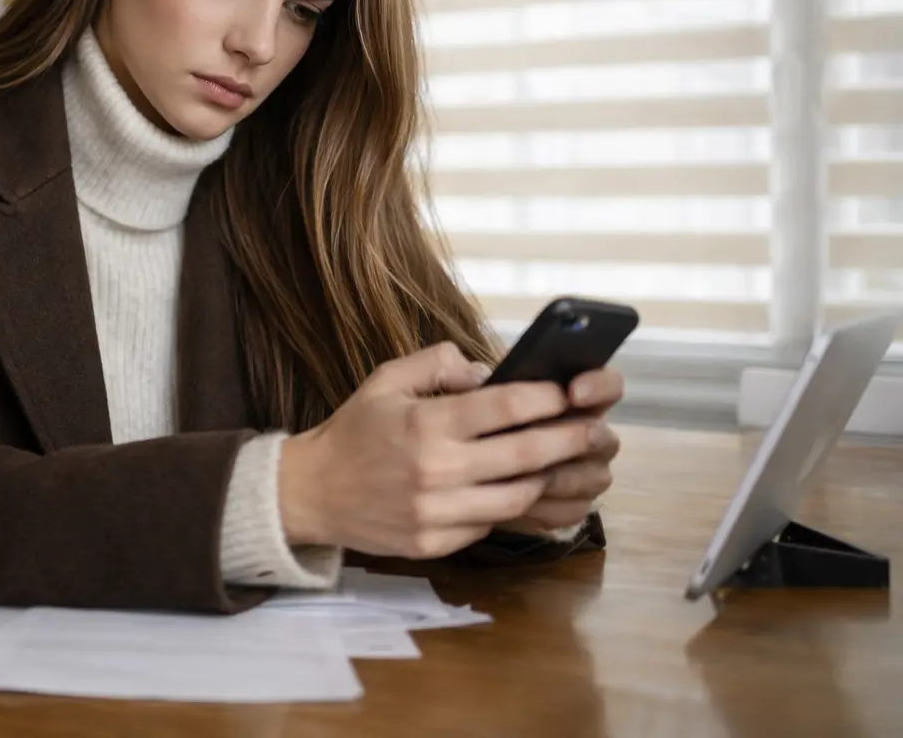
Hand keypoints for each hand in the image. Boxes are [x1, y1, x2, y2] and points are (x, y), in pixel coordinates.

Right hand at [278, 343, 605, 558]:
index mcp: (427, 424)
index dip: (546, 398)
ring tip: (559, 463)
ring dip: (544, 479)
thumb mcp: (385, 380)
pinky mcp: (434, 543)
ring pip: (517, 498)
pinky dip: (506, 507)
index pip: (505, 407)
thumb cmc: (353, 432)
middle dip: (568, 440)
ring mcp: (436, 512)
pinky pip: (488, 525)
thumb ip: (436, 363)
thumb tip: (486, 372)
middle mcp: (436, 471)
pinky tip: (516, 491)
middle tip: (594, 432)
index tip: (568, 392)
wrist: (311, 492)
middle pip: (526, 456)